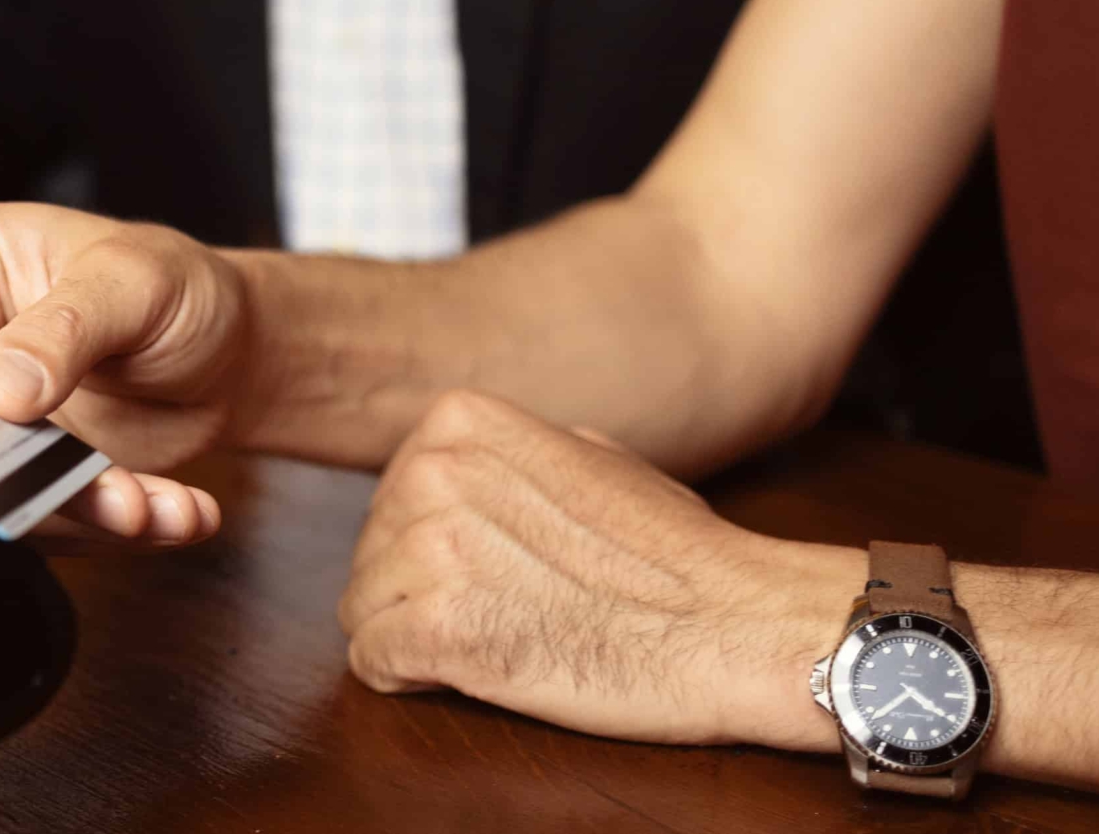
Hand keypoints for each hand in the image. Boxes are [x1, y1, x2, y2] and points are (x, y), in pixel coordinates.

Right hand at [0, 203, 239, 545]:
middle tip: (84, 488)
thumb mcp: (133, 280)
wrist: (233, 349)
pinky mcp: (24, 475)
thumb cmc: (175, 282)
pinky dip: (108, 528)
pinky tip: (172, 511)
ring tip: (146, 507)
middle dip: (6, 476)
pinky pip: (41, 520)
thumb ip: (64, 328)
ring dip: (68, 514)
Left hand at [338, 391, 848, 750]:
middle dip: (414, 588)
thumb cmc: (675, 550)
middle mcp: (433, 473)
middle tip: (493, 610)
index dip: (427, 539)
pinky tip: (460, 672)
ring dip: (412, 634)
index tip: (485, 563)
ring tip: (489, 640)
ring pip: (362, 607)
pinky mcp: (437, 630)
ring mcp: (432, 551)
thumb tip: (461, 465)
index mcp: (460, 422)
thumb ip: (509, 455)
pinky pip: (373, 660)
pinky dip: (407, 676)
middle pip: (371, 549)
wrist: (736, 623)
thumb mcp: (587, 455)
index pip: (390, 493)